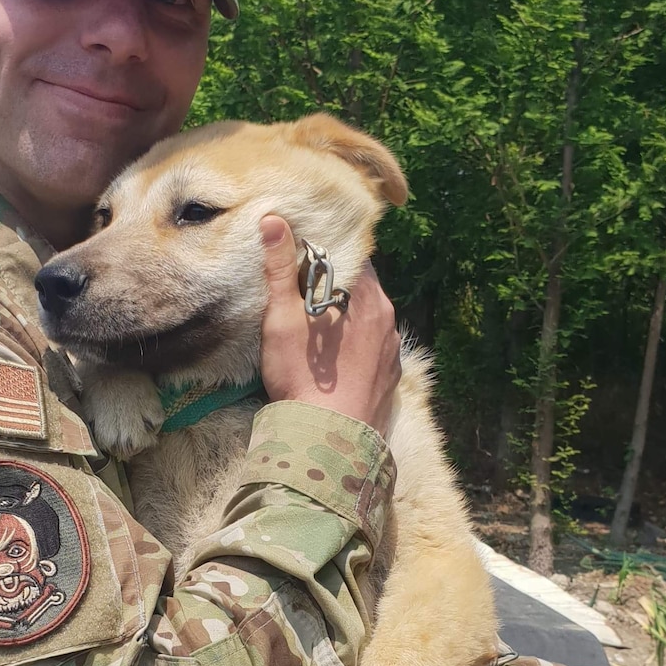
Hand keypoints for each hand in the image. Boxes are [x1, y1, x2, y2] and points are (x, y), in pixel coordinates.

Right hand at [258, 215, 400, 430]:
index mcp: (370, 301)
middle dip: (332, 285)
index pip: (354, 257)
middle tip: (299, 290)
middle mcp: (389, 324)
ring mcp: (392, 356)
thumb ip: (279, 270)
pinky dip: (353, 347)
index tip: (301, 256)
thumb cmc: (303, 380)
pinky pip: (370, 351)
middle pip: (361, 289)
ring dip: (343, 317)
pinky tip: (330, 359)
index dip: (327, 252)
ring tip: (312, 325)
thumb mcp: (284, 320)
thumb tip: (273, 220)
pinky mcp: (388, 382)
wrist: (327, 445)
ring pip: (366, 321)